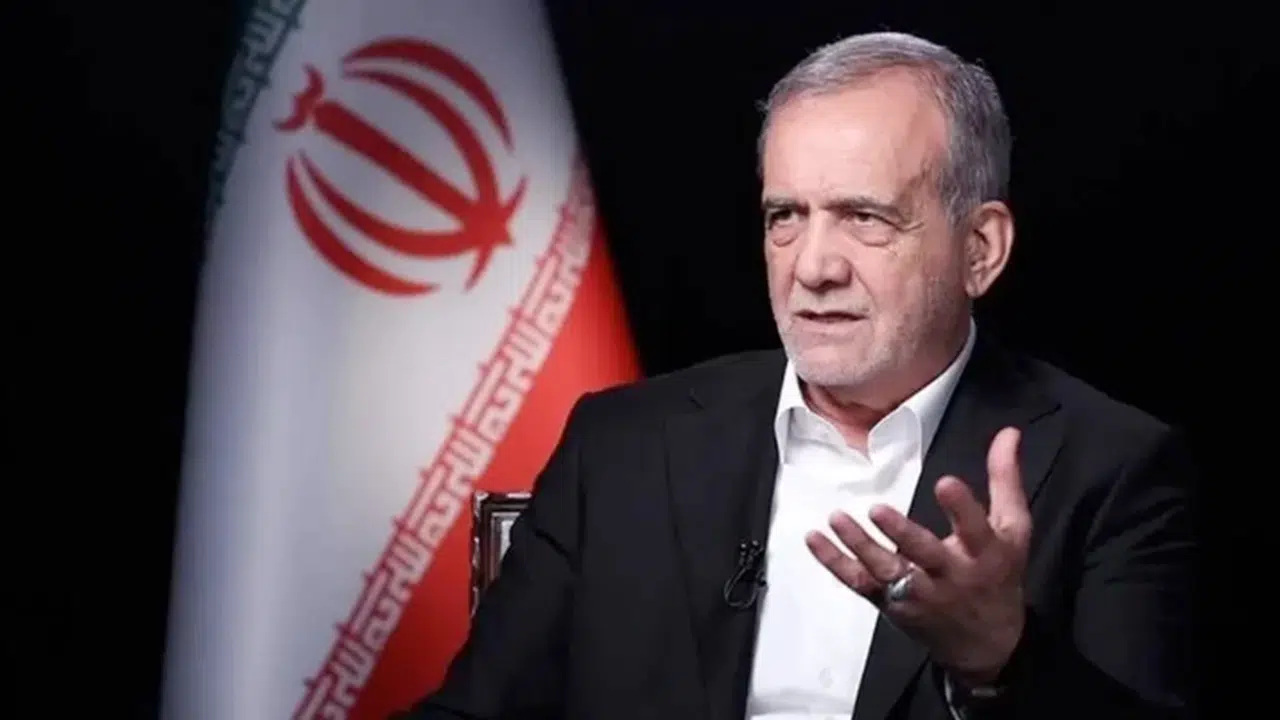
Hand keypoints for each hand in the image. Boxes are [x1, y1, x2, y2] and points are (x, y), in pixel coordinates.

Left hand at [805, 426, 1030, 681]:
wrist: (987, 645)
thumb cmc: (998, 575)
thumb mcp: (1013, 529)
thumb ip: (1005, 479)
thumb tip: (1008, 432)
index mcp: (985, 554)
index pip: (976, 530)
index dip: (962, 508)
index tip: (945, 482)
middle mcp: (951, 576)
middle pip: (926, 555)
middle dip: (902, 535)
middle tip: (878, 509)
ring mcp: (918, 593)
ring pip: (887, 571)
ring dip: (861, 546)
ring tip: (837, 518)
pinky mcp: (891, 604)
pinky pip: (860, 584)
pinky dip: (835, 564)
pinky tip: (815, 540)